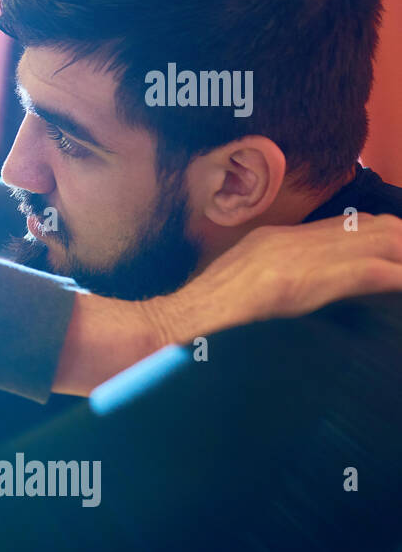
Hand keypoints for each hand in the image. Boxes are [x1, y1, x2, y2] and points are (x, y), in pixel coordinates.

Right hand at [152, 212, 401, 340]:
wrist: (173, 325)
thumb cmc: (199, 320)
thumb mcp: (241, 289)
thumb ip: (276, 281)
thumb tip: (303, 292)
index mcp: (276, 239)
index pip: (347, 226)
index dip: (384, 237)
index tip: (400, 252)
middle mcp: (289, 240)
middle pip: (370, 228)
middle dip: (401, 243)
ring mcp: (294, 257)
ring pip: (376, 243)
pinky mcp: (299, 281)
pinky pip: (365, 272)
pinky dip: (394, 277)